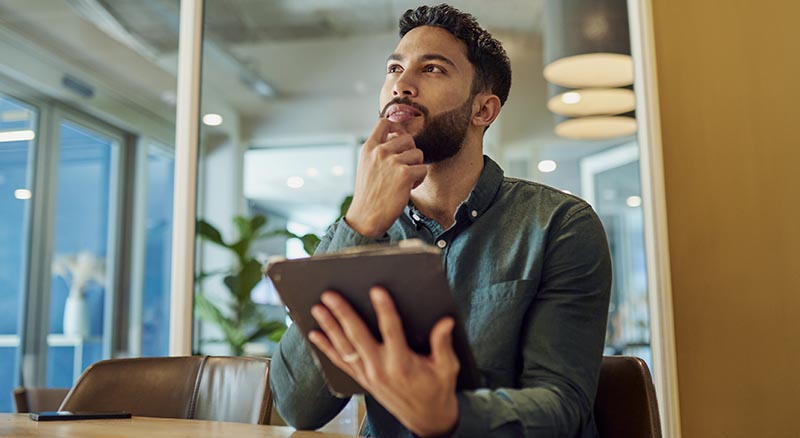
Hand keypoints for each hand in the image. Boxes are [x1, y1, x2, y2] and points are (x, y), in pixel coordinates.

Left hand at [308, 287, 459, 436]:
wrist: (427, 419)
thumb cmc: (437, 390)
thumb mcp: (446, 367)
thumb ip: (443, 343)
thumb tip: (446, 322)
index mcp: (403, 363)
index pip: (391, 330)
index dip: (384, 309)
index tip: (376, 290)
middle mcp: (381, 369)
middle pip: (358, 336)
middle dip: (342, 314)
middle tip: (330, 295)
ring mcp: (369, 375)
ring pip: (344, 348)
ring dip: (329, 327)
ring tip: (318, 308)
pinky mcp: (363, 380)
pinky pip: (340, 362)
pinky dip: (326, 348)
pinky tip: (315, 334)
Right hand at [345, 118, 426, 237]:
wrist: (366, 216)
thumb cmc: (368, 195)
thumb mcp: (366, 166)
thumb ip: (379, 153)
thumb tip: (398, 140)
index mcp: (368, 148)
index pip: (384, 122)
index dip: (397, 127)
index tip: (400, 136)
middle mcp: (380, 151)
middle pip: (408, 138)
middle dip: (411, 152)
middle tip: (405, 168)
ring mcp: (393, 162)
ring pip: (418, 154)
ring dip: (416, 167)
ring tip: (405, 180)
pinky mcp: (405, 174)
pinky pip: (423, 169)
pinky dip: (419, 180)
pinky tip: (408, 188)